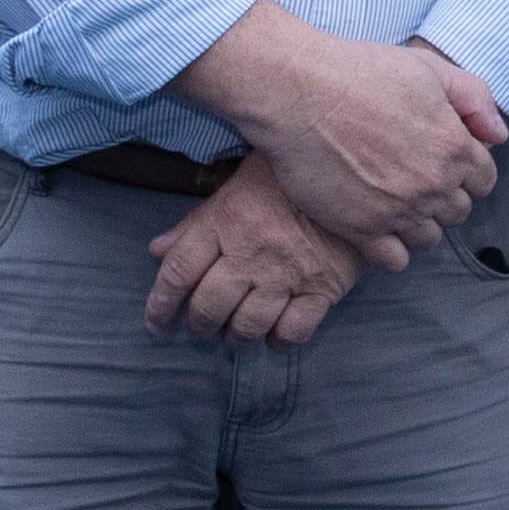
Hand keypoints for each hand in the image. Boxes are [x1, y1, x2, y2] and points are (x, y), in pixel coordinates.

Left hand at [145, 156, 367, 348]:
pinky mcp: (323, 287)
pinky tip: (274, 337)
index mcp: (226, 220)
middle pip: (208, 306)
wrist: (354, 168)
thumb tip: (157, 251)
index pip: (179, 271)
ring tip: (234, 338)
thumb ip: (196, 222)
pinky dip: (279, 341)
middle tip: (200, 329)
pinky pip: (294, 331)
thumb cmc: (289, 174)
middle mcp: (251, 251)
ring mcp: (287, 273)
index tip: (155, 323)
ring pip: (247, 325)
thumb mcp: (236, 184)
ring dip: (235, 339)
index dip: (160, 303)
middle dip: (198, 326)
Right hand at [203, 21, 505, 265]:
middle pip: (458, 211)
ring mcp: (398, 211)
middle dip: (444, 196)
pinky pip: (394, 259)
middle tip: (415, 178)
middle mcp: (432, 185)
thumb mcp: (428, 68)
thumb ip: (473, 97)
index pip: (484, 180)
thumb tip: (498, 135)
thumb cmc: (360, 72)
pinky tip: (378, 225)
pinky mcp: (361, 230)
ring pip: (428, 237)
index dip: (468, 171)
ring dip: (418, 222)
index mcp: (454, 147)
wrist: (299, 93)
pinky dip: (391, 248)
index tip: (446, 163)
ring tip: (396, 200)